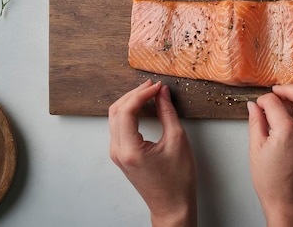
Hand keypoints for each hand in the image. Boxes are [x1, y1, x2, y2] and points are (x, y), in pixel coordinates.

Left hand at [109, 80, 196, 226]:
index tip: (157, 87)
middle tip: (153, 86)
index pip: (127, 111)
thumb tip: (162, 93)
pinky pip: (119, 127)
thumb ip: (168, 113)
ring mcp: (117, 154)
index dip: (142, 94)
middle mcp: (118, 151)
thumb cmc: (177, 180)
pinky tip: (143, 107)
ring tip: (149, 93)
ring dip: (130, 102)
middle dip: (134, 94)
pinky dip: (129, 113)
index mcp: (129, 149)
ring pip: (115, 118)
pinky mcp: (121, 155)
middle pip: (116, 111)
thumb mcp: (177, 140)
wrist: (172, 205)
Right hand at [247, 85, 292, 226]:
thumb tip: (254, 106)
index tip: (259, 104)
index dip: (264, 99)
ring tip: (285, 104)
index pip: (274, 102)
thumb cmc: (273, 182)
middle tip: (277, 92)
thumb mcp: (256, 149)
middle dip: (288, 89)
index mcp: (288, 131)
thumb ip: (256, 122)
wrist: (291, 202)